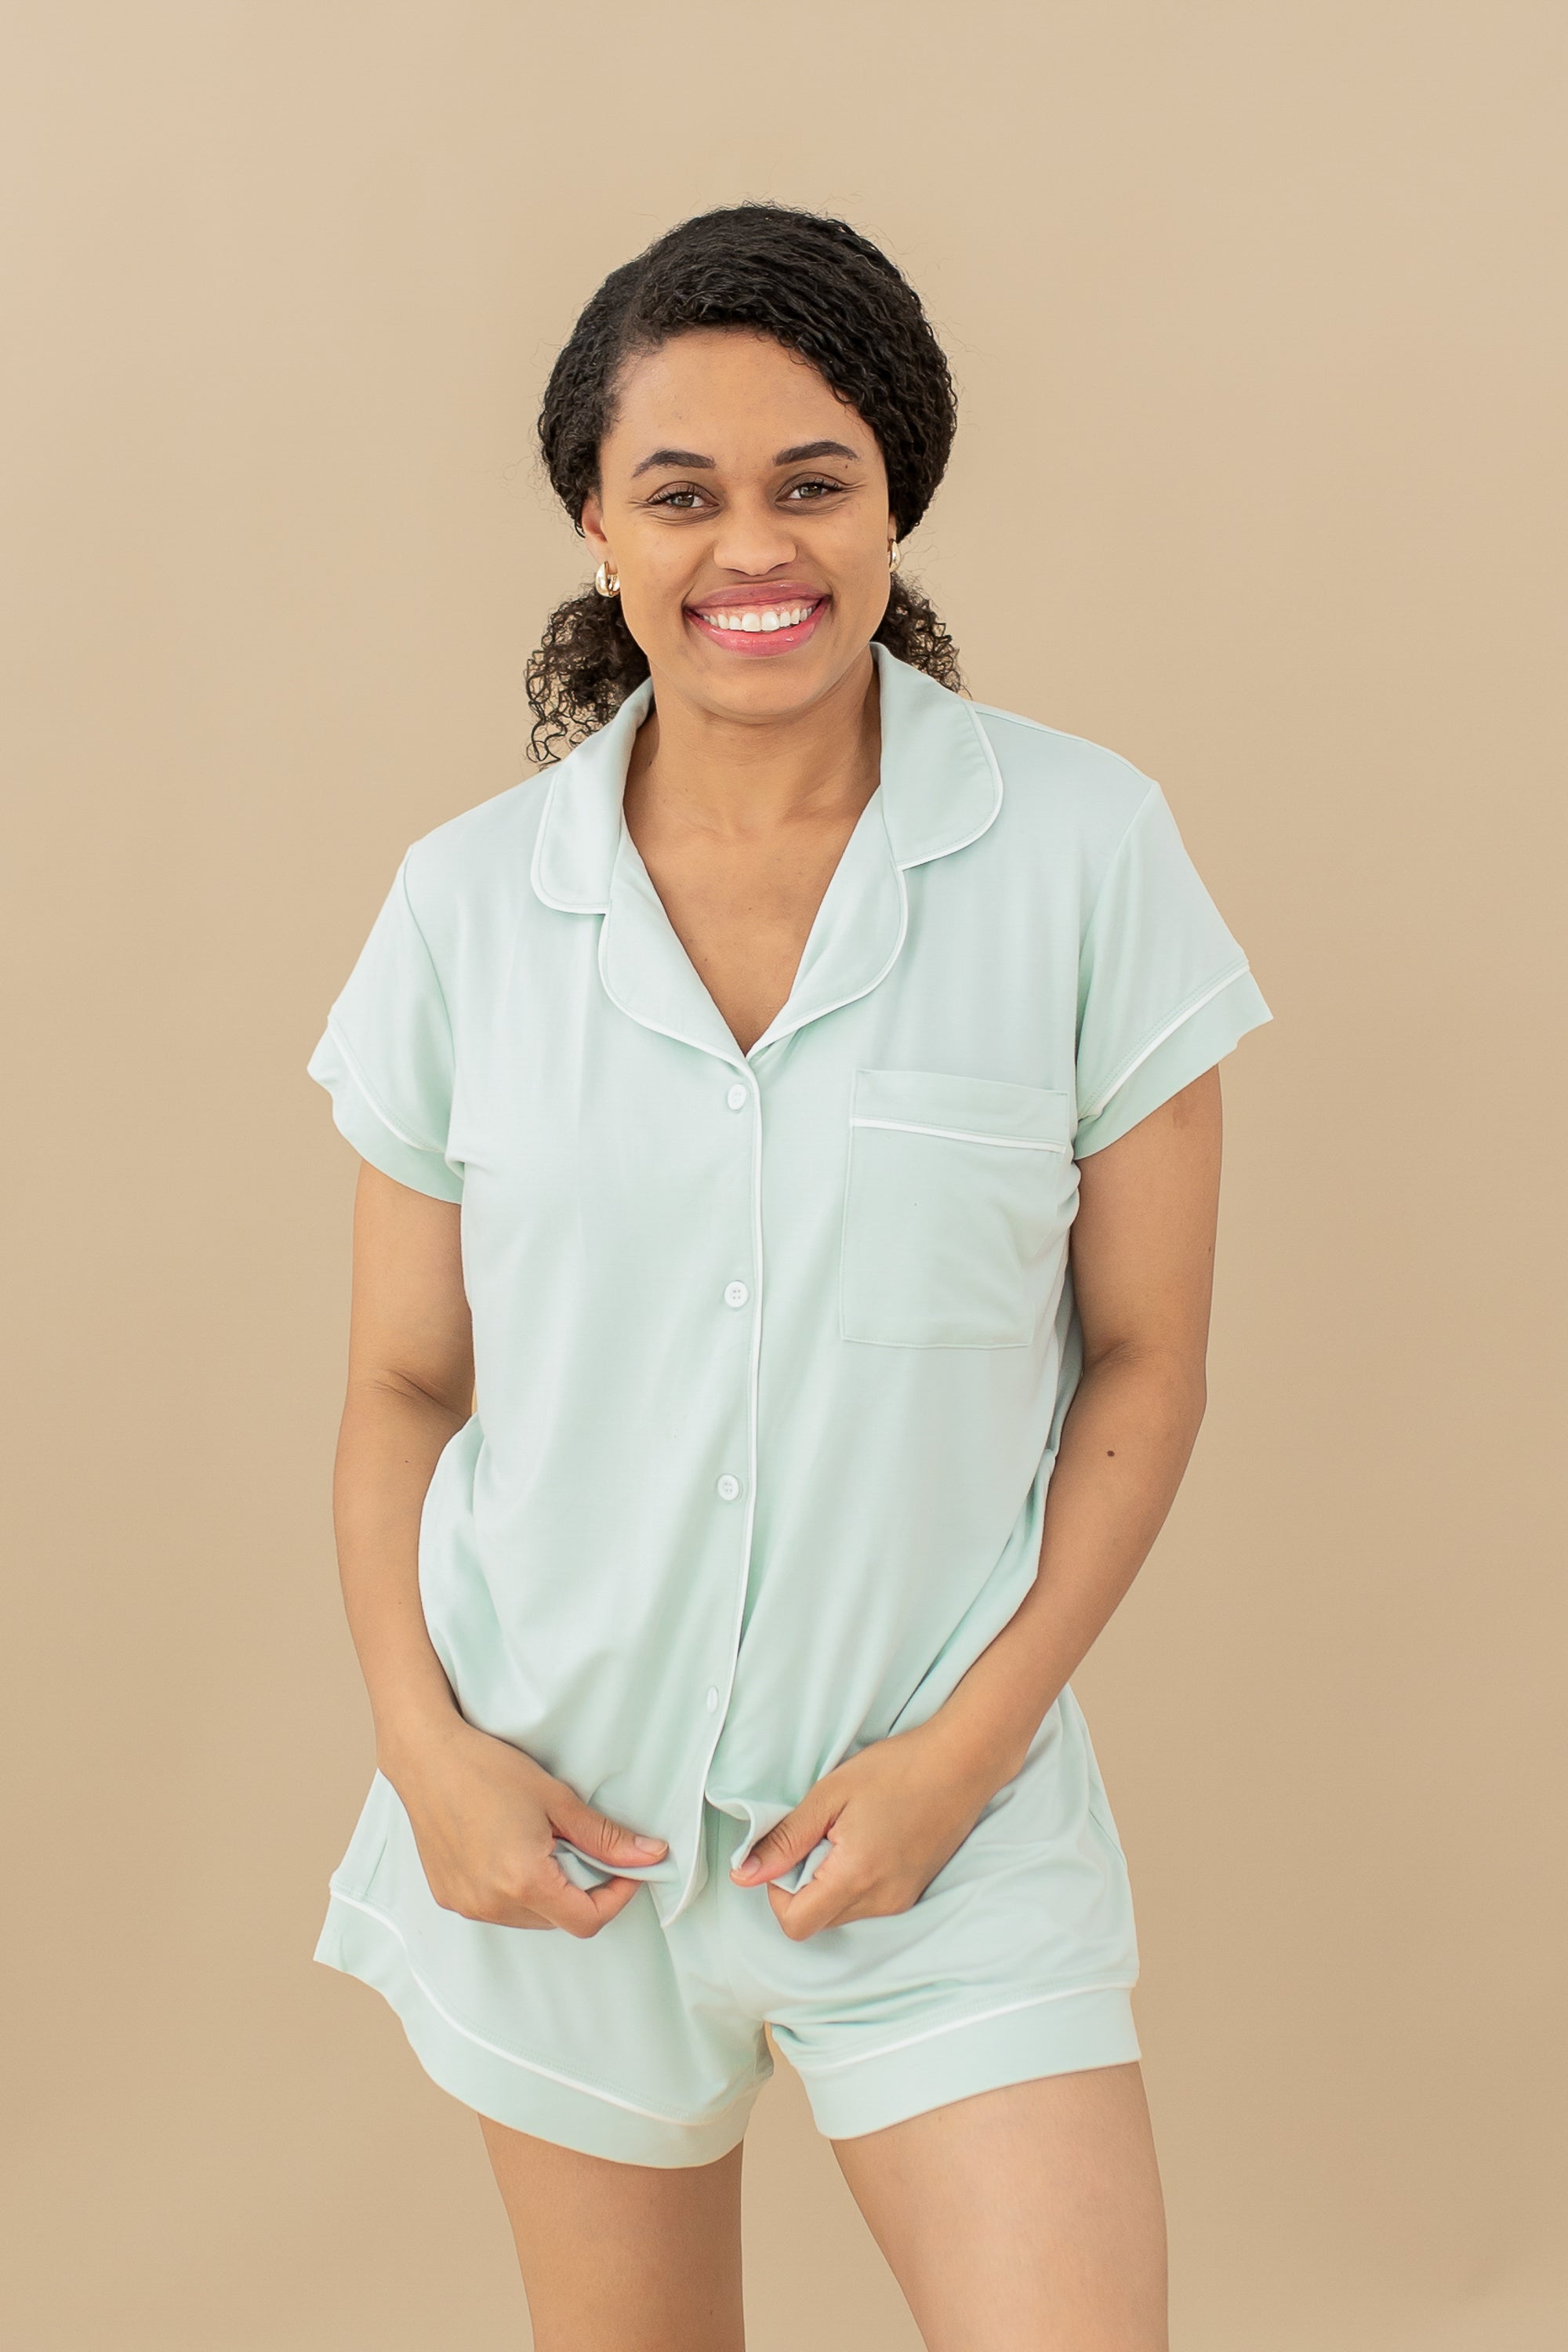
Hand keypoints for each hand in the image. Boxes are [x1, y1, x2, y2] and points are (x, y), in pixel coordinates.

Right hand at [382, 1715, 666, 1937]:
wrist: (426, 1757)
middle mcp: (492, 1904)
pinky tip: (509, 1849)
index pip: (587, 1921)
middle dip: (581, 1891)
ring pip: (528, 1917)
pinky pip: (496, 1908)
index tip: (625, 1870)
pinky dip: (514, 1889)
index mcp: (523, 1881)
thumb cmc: (489, 1769)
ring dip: (547, 1892)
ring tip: (539, 1843)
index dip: (615, 1899)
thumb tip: (652, 1856)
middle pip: (558, 1920)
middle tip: (579, 1845)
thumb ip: (605, 1837)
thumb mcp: (557, 1799)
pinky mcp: (449, 1897)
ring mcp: (466, 1904)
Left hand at [729, 1721, 999, 1939]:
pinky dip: (854, 1879)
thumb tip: (744, 1875)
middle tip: (821, 1833)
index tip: (790, 1850)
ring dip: (829, 1881)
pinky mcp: (912, 1893)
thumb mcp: (831, 1794)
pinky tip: (868, 1838)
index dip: (777, 1891)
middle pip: (817, 1920)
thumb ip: (786, 1838)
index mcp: (856, 1877)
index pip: (795, 1923)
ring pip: (840, 1912)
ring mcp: (900, 1901)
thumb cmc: (898, 1769)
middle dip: (803, 1884)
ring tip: (848, 1832)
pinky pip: (866, 1903)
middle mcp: (881, 1901)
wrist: (963, 1763)